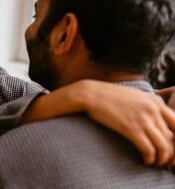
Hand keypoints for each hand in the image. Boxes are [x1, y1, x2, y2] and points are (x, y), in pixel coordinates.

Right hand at [21, 80, 174, 165]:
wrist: (91, 94)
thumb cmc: (109, 96)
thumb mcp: (134, 96)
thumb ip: (148, 106)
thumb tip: (156, 121)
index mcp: (154, 101)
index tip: (171, 147)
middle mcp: (152, 109)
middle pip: (172, 137)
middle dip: (170, 152)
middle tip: (164, 159)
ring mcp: (142, 119)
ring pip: (164, 146)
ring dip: (161, 158)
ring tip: (155, 162)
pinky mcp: (130, 128)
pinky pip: (148, 149)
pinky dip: (149, 158)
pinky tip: (145, 160)